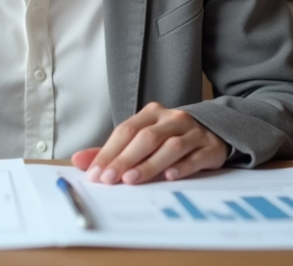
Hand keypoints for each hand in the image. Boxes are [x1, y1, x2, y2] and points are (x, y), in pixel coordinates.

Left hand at [72, 102, 227, 184]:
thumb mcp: (141, 138)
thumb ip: (112, 150)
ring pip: (170, 146)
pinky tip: (170, 176)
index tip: (96, 173)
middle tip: (110, 180)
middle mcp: (172, 119)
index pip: (125, 130)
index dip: (109, 151)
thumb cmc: (170, 137)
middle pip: (146, 138)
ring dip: (149, 164)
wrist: (214, 131)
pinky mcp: (210, 147)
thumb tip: (78, 160)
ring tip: (132, 180)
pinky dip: (182, 166)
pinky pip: (196, 157)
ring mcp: (193, 132)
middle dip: (125, 160)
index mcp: (152, 113)